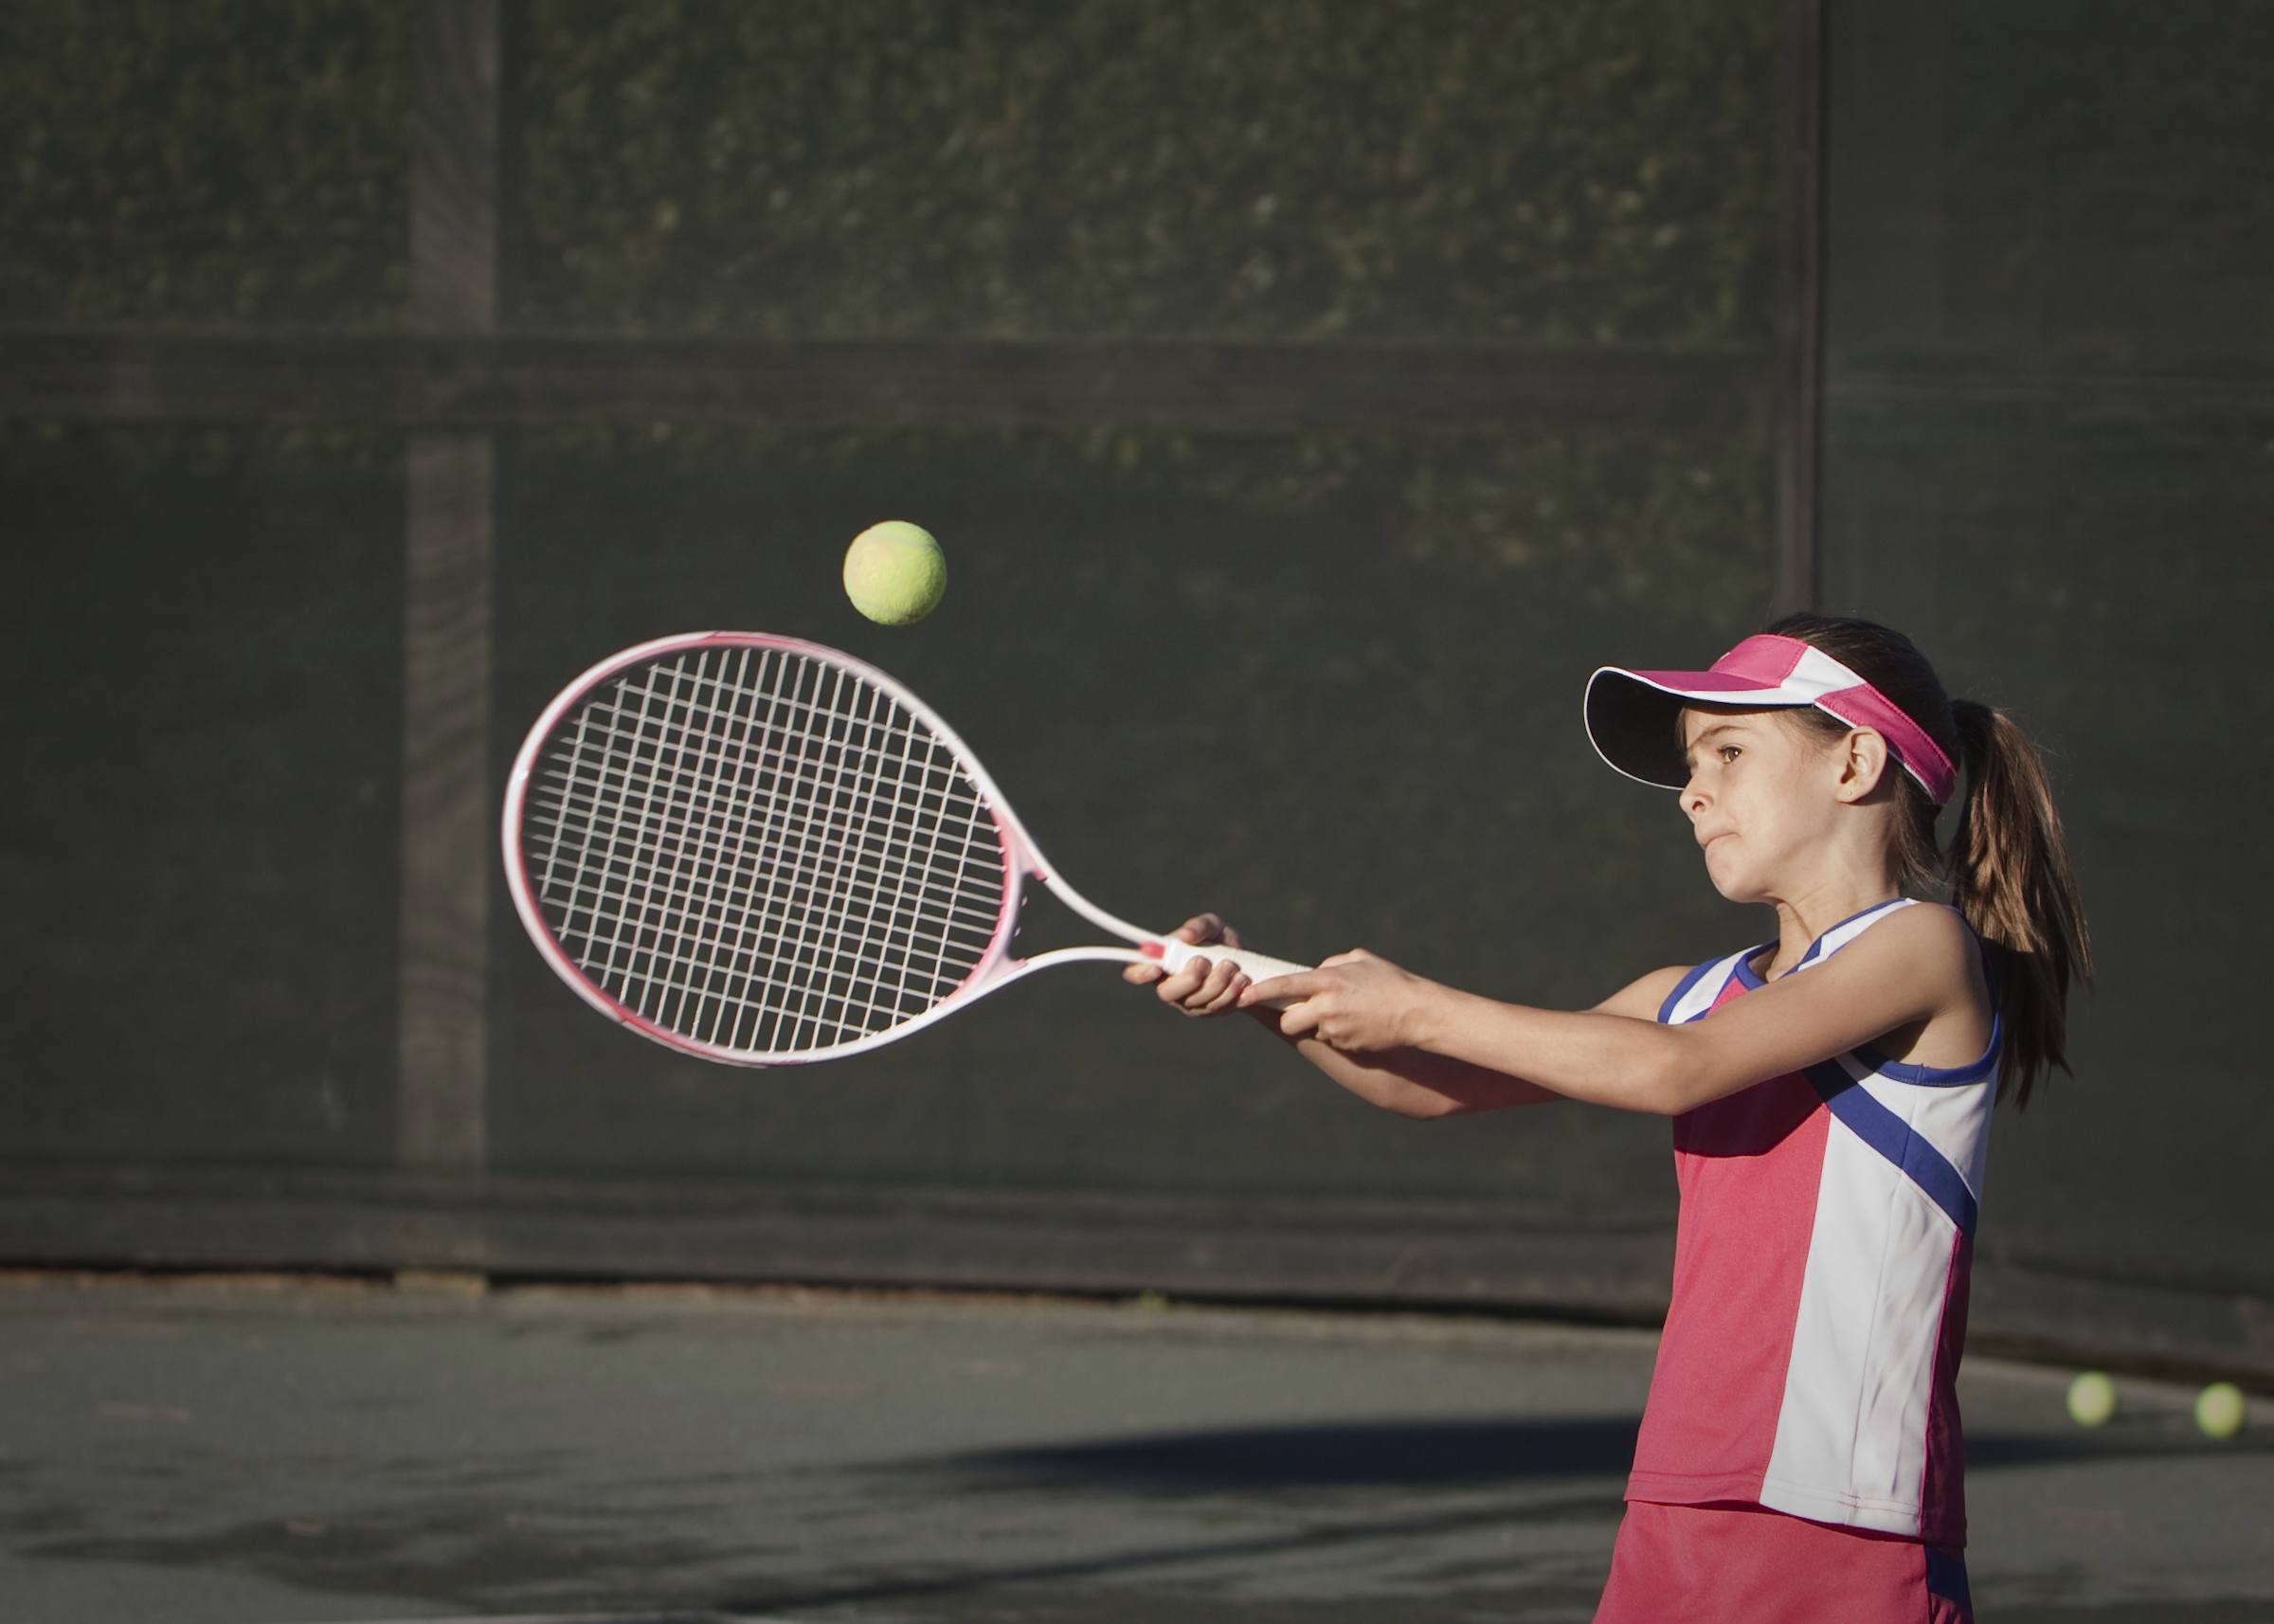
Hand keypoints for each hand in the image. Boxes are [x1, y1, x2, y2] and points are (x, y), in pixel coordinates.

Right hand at [1123, 912, 1251, 1017]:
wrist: (1250, 962)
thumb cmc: (1221, 941)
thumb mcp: (1213, 926)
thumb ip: (1198, 926)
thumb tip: (1185, 936)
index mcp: (1161, 961)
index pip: (1134, 972)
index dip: (1139, 973)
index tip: (1155, 968)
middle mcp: (1170, 985)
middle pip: (1166, 993)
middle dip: (1188, 978)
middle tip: (1205, 961)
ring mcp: (1189, 1002)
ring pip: (1196, 1001)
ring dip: (1217, 982)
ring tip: (1232, 965)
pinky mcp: (1209, 1011)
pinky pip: (1217, 1008)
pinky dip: (1231, 992)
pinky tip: (1241, 979)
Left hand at [1239, 948, 1427, 1051]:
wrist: (1417, 1013)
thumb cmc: (1390, 981)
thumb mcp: (1361, 960)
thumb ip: (1333, 964)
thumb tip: (1314, 971)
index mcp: (1329, 980)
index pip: (1284, 985)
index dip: (1260, 992)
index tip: (1243, 996)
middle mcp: (1327, 1006)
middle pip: (1289, 1020)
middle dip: (1290, 1019)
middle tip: (1301, 1012)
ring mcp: (1336, 1028)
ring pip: (1311, 1030)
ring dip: (1318, 1025)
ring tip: (1345, 1014)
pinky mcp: (1346, 1044)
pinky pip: (1331, 1038)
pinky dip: (1338, 1032)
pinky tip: (1359, 1023)